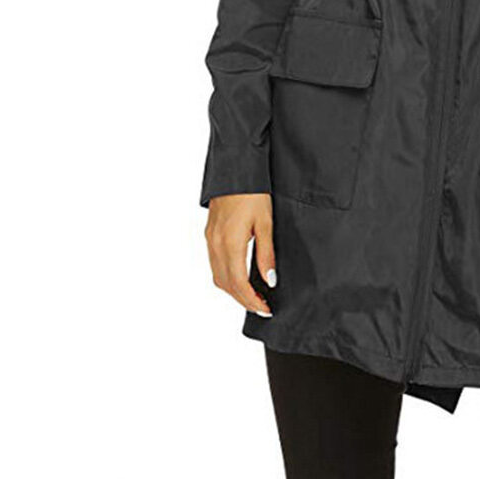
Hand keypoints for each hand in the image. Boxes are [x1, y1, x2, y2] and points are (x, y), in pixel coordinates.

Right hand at [205, 194, 275, 316]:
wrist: (235, 169)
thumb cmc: (253, 192)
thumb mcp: (266, 222)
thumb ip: (266, 254)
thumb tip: (269, 280)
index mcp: (230, 243)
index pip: (238, 283)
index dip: (252, 300)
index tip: (266, 309)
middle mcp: (215, 244)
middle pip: (226, 284)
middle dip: (243, 300)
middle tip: (262, 307)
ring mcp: (210, 239)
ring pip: (218, 276)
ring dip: (234, 290)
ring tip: (253, 295)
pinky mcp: (209, 234)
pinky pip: (215, 264)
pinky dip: (227, 276)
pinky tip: (240, 276)